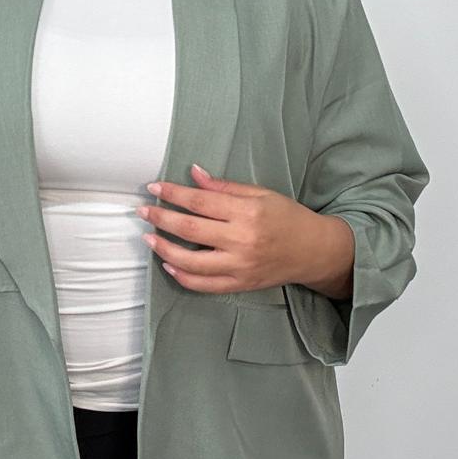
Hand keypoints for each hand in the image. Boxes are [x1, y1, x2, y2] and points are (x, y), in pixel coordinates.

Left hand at [135, 162, 324, 294]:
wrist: (314, 251)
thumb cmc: (287, 217)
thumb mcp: (260, 194)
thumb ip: (224, 187)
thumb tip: (193, 174)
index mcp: (247, 212)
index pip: (199, 201)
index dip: (173, 193)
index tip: (154, 188)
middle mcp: (242, 240)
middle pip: (189, 229)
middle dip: (160, 218)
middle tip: (143, 211)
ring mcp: (240, 266)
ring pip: (191, 261)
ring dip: (164, 249)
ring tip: (148, 238)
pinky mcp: (240, 284)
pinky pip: (204, 285)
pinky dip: (182, 276)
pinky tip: (168, 264)